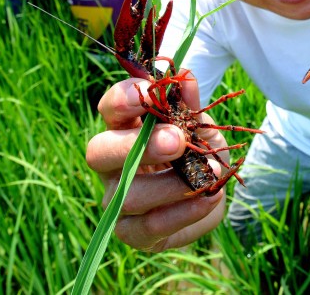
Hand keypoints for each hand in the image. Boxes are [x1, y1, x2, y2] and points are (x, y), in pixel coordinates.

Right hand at [85, 73, 227, 251]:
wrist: (210, 194)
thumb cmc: (196, 151)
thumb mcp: (199, 125)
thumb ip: (190, 105)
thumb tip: (186, 78)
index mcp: (124, 128)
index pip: (110, 108)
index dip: (124, 98)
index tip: (150, 89)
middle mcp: (111, 164)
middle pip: (99, 151)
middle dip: (139, 145)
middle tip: (176, 141)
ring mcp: (116, 199)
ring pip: (127, 194)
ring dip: (172, 184)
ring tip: (208, 176)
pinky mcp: (133, 231)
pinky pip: (148, 226)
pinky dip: (183, 212)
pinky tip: (209, 198)